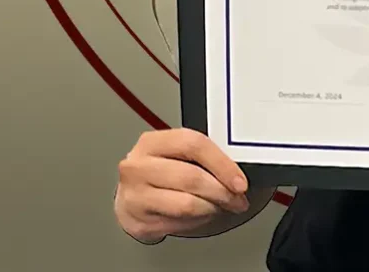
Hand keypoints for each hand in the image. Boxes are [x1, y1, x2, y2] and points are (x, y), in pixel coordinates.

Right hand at [114, 128, 250, 243]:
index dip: (221, 163)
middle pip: (191, 178)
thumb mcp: (175, 153)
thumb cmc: (159, 171)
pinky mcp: (138, 222)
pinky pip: (179, 224)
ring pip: (187, 205)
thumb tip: (235, 171)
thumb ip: (201, 155)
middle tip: (237, 199)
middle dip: (222, 191)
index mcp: (152, 142)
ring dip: (212, 208)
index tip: (239, 181)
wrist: (129, 196)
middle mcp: (138, 168)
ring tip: (222, 206)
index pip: (193, 145)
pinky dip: (198, 221)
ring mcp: (135, 197)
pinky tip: (203, 215)